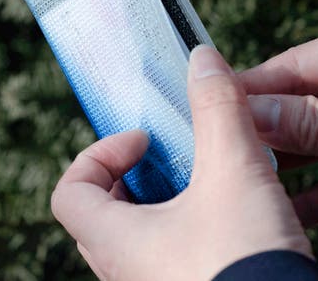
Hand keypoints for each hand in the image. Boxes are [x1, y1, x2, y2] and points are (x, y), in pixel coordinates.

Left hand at [51, 46, 310, 280]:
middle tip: (168, 159)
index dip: (98, 155)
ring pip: (135, 239)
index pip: (69, 192)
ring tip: (203, 183)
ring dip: (161, 204)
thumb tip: (201, 58)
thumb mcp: (235, 172)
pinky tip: (227, 217)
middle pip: (100, 213)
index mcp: (116, 242)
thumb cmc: (248, 261)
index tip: (143, 143)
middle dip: (132, 178)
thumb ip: (217, 110)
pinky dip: (184, 230)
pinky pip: (165, 258)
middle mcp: (124, 272)